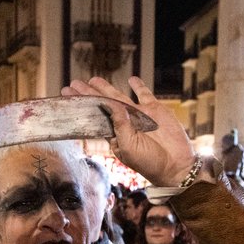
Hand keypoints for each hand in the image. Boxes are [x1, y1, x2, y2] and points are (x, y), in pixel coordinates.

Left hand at [61, 76, 205, 186]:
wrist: (175, 165)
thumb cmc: (148, 162)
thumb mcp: (128, 146)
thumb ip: (119, 125)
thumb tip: (109, 104)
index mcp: (115, 134)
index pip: (94, 116)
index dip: (82, 105)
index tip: (67, 96)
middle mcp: (125, 123)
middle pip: (103, 104)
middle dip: (88, 94)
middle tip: (73, 83)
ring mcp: (140, 115)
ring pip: (120, 97)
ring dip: (107, 88)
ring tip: (94, 79)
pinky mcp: (155, 109)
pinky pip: (145, 95)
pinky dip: (139, 87)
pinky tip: (131, 79)